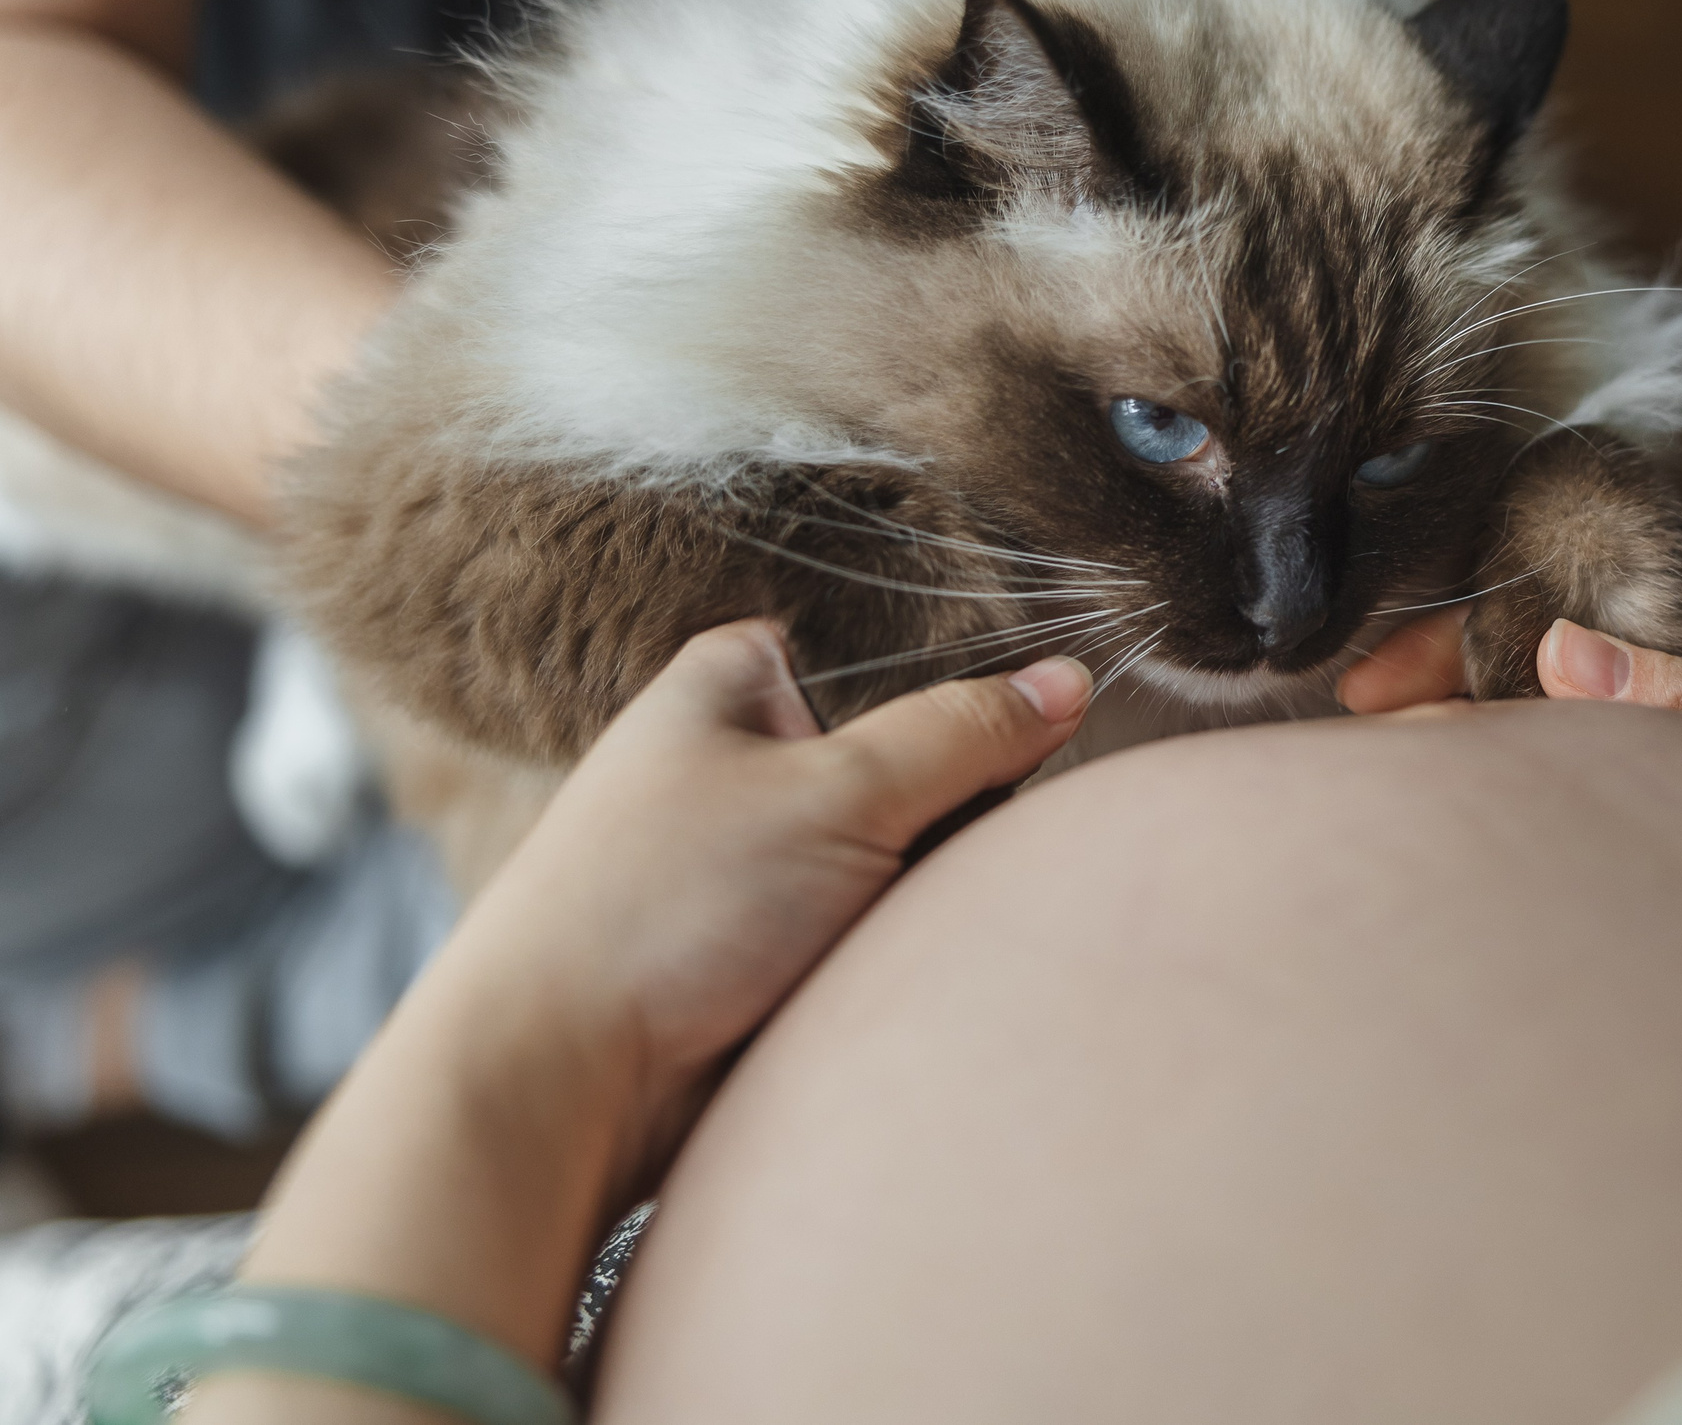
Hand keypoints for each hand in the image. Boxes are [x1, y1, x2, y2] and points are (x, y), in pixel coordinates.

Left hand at [416, 620, 1092, 1191]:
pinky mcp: (756, 959)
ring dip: (918, 894)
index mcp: (735, 683)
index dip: (964, 695)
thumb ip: (963, 734)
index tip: (1028, 727)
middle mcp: (736, 764)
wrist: (556, 1085)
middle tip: (948, 846)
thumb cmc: (662, 908)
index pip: (893, 654)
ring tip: (902, 923)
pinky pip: (864, 937)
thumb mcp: (840, 792)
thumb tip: (1066, 683)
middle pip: (907, 765)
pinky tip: (889, 972)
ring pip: (893, 861)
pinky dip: (888, 954)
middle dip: (945, 813)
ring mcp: (748, 867)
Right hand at [1339, 595, 1681, 884]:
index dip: (1474, 634)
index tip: (1386, 675)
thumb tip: (1559, 649)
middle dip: (1451, 680)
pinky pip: (1603, 787)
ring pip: (1569, 729)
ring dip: (1479, 737)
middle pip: (1552, 663)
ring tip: (1376, 760)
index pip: (1576, 611)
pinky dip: (1533, 788)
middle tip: (1350, 713)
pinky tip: (1470, 807)